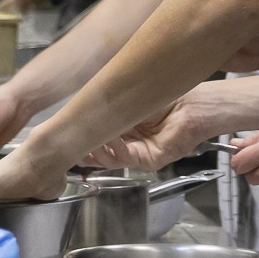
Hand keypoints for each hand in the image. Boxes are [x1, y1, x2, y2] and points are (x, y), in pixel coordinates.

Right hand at [84, 87, 216, 171]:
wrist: (192, 104)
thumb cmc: (167, 97)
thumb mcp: (129, 99)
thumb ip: (108, 106)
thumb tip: (81, 108)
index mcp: (122, 126)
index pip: (96, 136)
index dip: (82, 137)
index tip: (66, 134)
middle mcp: (129, 142)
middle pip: (99, 153)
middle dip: (85, 150)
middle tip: (72, 143)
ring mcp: (138, 153)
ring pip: (109, 159)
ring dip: (98, 149)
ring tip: (92, 136)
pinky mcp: (149, 160)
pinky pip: (126, 158)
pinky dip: (116, 148)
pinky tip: (112, 136)